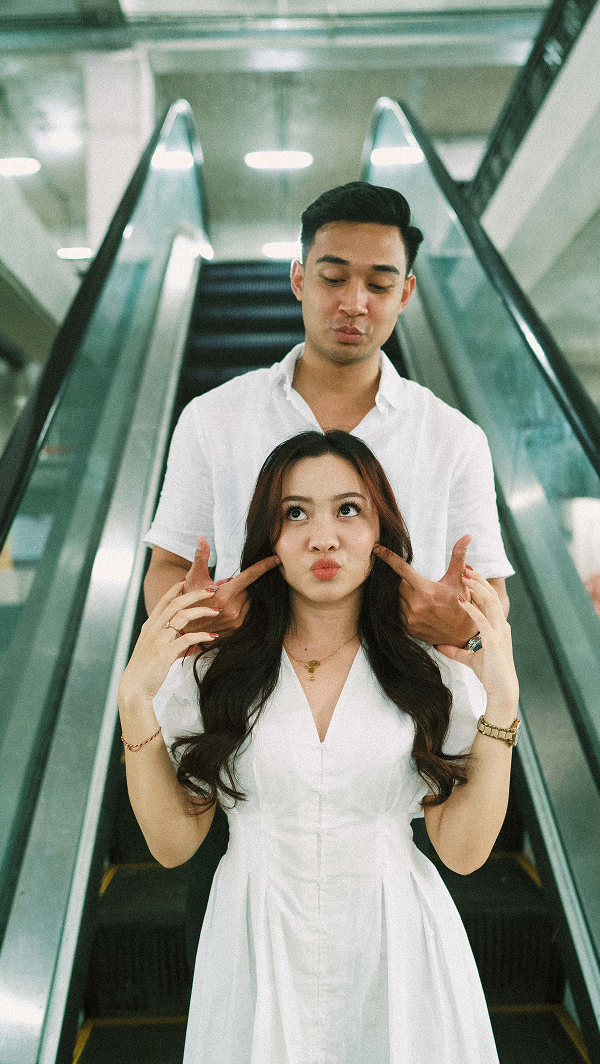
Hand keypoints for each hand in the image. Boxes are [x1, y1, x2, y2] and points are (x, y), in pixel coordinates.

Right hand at [119, 583, 219, 706]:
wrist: (134, 688)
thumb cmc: (145, 670)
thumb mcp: (154, 650)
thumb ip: (170, 641)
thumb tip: (191, 641)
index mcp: (150, 626)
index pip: (163, 601)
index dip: (176, 588)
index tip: (187, 578)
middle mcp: (153, 629)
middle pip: (175, 603)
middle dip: (194, 594)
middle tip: (211, 589)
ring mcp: (159, 640)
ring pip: (182, 617)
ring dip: (201, 611)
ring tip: (216, 611)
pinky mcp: (165, 653)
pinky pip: (187, 638)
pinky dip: (202, 636)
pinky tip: (213, 637)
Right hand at [183, 535, 279, 637]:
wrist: (183, 629)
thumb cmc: (187, 600)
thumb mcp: (192, 577)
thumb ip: (201, 557)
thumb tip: (201, 538)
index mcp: (225, 595)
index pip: (250, 576)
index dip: (264, 566)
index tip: (277, 559)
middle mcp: (234, 609)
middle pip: (247, 588)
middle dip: (236, 585)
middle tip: (219, 589)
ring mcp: (236, 621)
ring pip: (247, 600)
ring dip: (238, 597)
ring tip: (219, 601)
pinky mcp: (237, 629)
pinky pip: (245, 611)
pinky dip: (238, 607)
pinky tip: (222, 610)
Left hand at [372, 535, 476, 645]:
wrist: (463, 635)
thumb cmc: (462, 604)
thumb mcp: (459, 580)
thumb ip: (458, 556)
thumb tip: (467, 536)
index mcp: (425, 591)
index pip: (401, 569)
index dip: (388, 557)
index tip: (376, 548)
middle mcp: (415, 606)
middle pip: (397, 584)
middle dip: (399, 579)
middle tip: (407, 577)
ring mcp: (410, 619)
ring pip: (395, 599)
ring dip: (400, 593)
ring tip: (414, 593)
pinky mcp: (408, 629)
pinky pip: (397, 613)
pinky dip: (402, 606)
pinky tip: (412, 605)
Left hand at [437, 570, 518, 714]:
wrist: (502, 689)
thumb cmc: (490, 674)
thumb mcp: (471, 659)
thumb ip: (457, 651)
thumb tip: (440, 646)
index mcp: (498, 627)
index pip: (488, 601)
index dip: (479, 587)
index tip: (467, 575)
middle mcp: (501, 625)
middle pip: (491, 595)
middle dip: (479, 580)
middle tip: (466, 567)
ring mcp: (499, 631)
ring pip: (489, 602)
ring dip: (476, 587)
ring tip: (464, 575)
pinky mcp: (494, 640)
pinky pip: (481, 620)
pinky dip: (470, 608)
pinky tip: (458, 599)